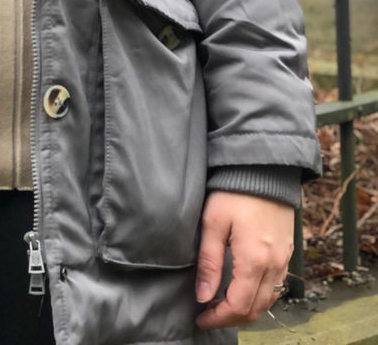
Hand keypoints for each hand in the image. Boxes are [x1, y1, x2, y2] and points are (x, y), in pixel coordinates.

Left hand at [194, 191, 293, 330]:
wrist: (264, 169)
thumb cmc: (234, 192)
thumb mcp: (213, 223)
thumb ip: (209, 262)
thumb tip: (203, 297)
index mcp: (254, 260)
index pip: (238, 306)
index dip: (218, 318)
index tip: (200, 318)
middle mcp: (274, 265)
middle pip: (256, 308)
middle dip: (231, 318)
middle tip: (209, 315)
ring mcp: (284, 259)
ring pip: (269, 300)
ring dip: (247, 308)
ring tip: (223, 305)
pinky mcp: (287, 251)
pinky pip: (277, 285)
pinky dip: (260, 295)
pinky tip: (243, 289)